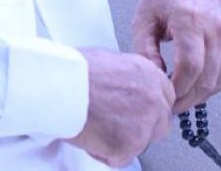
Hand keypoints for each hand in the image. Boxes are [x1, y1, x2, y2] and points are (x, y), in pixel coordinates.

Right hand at [67, 48, 173, 167]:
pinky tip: (88, 134)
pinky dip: (102, 153)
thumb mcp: (108, 61)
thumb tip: (124, 91)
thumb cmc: (70, 71)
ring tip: (93, 125)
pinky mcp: (130, 144)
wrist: (55, 85)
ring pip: (140, 145)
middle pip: (160, 125)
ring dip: (119, 141)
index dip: (147, 109)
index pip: (165, 98)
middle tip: (113, 125)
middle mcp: (153, 97)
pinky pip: (120, 159)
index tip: (134, 113)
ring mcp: (144, 122)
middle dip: (139, 129)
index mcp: (148, 73)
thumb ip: (127, 78)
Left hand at [131, 0, 220, 112]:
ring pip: (220, 78)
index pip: (191, 67)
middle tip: (170, 105)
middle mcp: (216, 28)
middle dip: (188, 97)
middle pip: (208, 78)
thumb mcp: (144, 15)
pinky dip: (212, 82)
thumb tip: (151, 77)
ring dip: (201, 94)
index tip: (164, 98)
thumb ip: (144, 49)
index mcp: (191, 20)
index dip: (177, 89)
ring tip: (180, 98)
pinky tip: (195, 85)